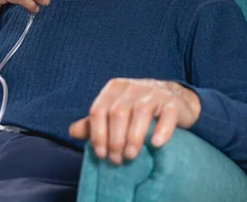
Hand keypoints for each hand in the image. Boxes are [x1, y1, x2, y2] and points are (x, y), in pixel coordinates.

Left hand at [69, 78, 200, 164]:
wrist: (173, 99)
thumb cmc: (136, 110)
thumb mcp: (113, 112)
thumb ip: (94, 122)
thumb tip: (72, 132)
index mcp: (114, 88)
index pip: (99, 109)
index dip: (97, 133)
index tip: (100, 154)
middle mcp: (132, 87)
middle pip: (118, 112)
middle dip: (115, 139)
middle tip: (116, 160)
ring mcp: (154, 92)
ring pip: (140, 112)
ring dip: (134, 137)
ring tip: (130, 156)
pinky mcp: (172, 102)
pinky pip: (167, 115)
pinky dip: (161, 130)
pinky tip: (156, 144)